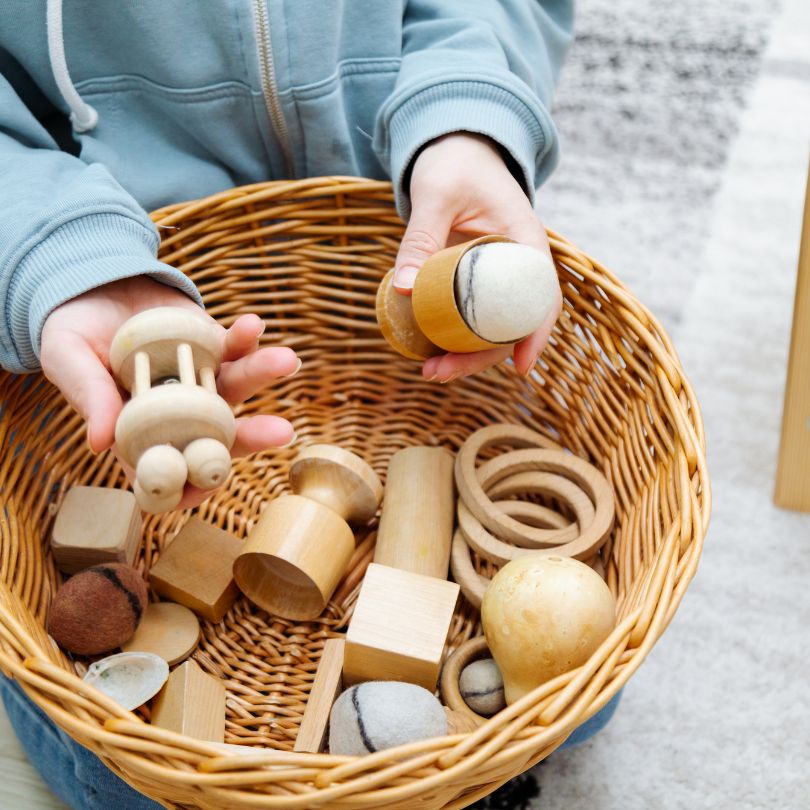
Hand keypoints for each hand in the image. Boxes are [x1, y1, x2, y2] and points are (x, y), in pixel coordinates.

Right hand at [41, 276, 298, 508]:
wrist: (93, 288)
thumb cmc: (72, 333)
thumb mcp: (68, 360)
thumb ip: (88, 396)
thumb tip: (99, 443)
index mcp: (141, 434)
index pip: (170, 474)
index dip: (191, 488)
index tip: (207, 485)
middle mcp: (180, 416)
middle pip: (219, 437)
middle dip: (251, 437)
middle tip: (280, 431)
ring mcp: (203, 382)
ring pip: (237, 389)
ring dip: (262, 376)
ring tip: (285, 360)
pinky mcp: (215, 348)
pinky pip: (235, 347)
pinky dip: (246, 337)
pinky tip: (253, 325)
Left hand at [393, 133, 560, 381]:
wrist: (455, 150)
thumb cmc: (454, 164)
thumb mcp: (435, 196)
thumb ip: (421, 239)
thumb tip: (403, 289)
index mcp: (525, 242)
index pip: (542, 296)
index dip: (536, 335)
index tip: (521, 368)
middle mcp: (518, 265)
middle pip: (513, 323)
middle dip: (482, 357)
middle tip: (440, 373)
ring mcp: (498, 276)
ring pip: (492, 327)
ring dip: (466, 354)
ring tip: (430, 372)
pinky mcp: (477, 282)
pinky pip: (473, 317)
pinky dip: (455, 337)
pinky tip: (429, 352)